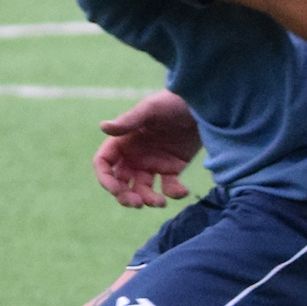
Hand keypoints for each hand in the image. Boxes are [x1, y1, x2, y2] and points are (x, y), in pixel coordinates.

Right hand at [94, 91, 201, 206]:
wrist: (203, 106)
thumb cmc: (173, 102)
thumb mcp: (151, 110)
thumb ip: (128, 121)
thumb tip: (103, 127)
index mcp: (123, 141)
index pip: (104, 164)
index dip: (106, 179)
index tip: (117, 190)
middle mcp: (134, 155)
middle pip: (120, 183)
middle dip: (125, 196)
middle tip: (137, 203)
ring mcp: (153, 163)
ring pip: (142, 190)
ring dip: (148, 200)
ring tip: (160, 202)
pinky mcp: (172, 169)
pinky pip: (168, 188)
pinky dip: (173, 193)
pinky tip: (183, 190)